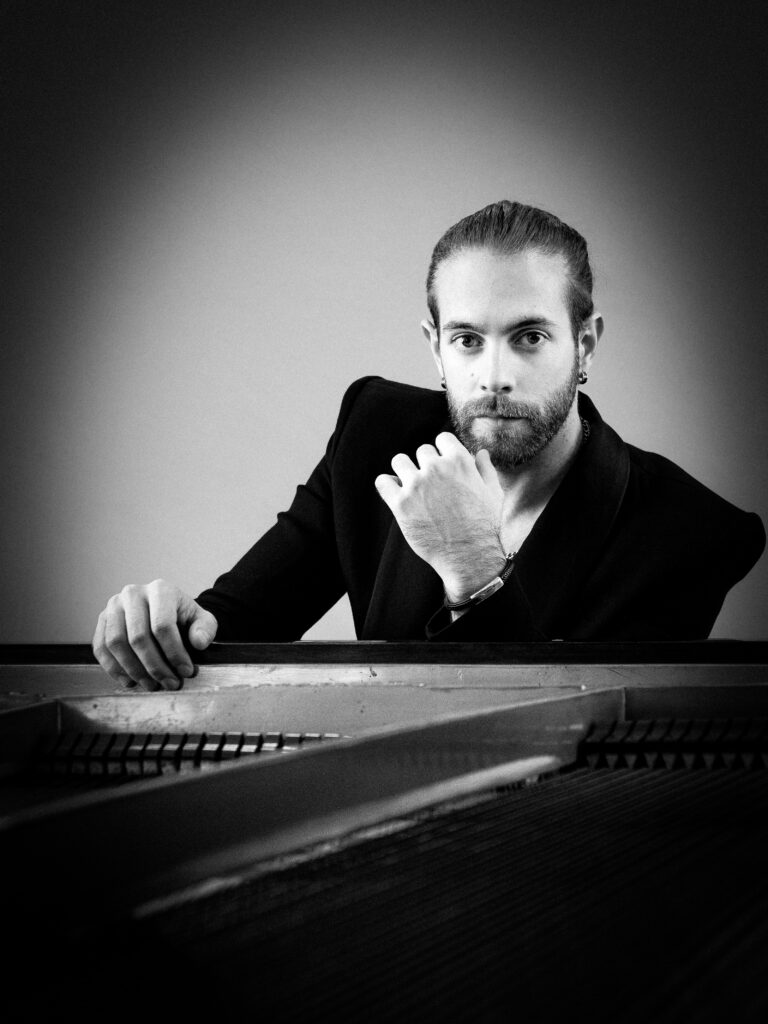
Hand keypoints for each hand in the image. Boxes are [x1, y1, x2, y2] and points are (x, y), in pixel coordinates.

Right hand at [92, 579, 217, 689]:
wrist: (163, 609)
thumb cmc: (183, 616)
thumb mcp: (202, 619)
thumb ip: (206, 629)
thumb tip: (198, 643)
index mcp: (160, 590)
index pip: (163, 625)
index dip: (174, 653)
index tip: (186, 671)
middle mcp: (133, 594)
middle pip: (138, 637)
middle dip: (155, 666)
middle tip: (169, 683)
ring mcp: (114, 606)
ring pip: (116, 643)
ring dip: (134, 670)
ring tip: (152, 685)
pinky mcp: (102, 619)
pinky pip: (101, 647)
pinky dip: (113, 668)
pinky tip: (131, 681)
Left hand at [375, 432, 506, 601]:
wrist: (470, 557)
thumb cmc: (485, 526)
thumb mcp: (493, 493)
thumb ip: (485, 469)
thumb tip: (481, 453)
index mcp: (459, 461)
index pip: (442, 439)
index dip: (444, 452)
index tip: (444, 466)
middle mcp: (435, 469)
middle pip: (422, 451)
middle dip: (427, 465)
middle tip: (432, 485)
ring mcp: (415, 486)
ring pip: (399, 461)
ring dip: (405, 471)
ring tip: (413, 488)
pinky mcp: (400, 505)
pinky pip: (382, 482)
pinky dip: (387, 486)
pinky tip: (396, 494)